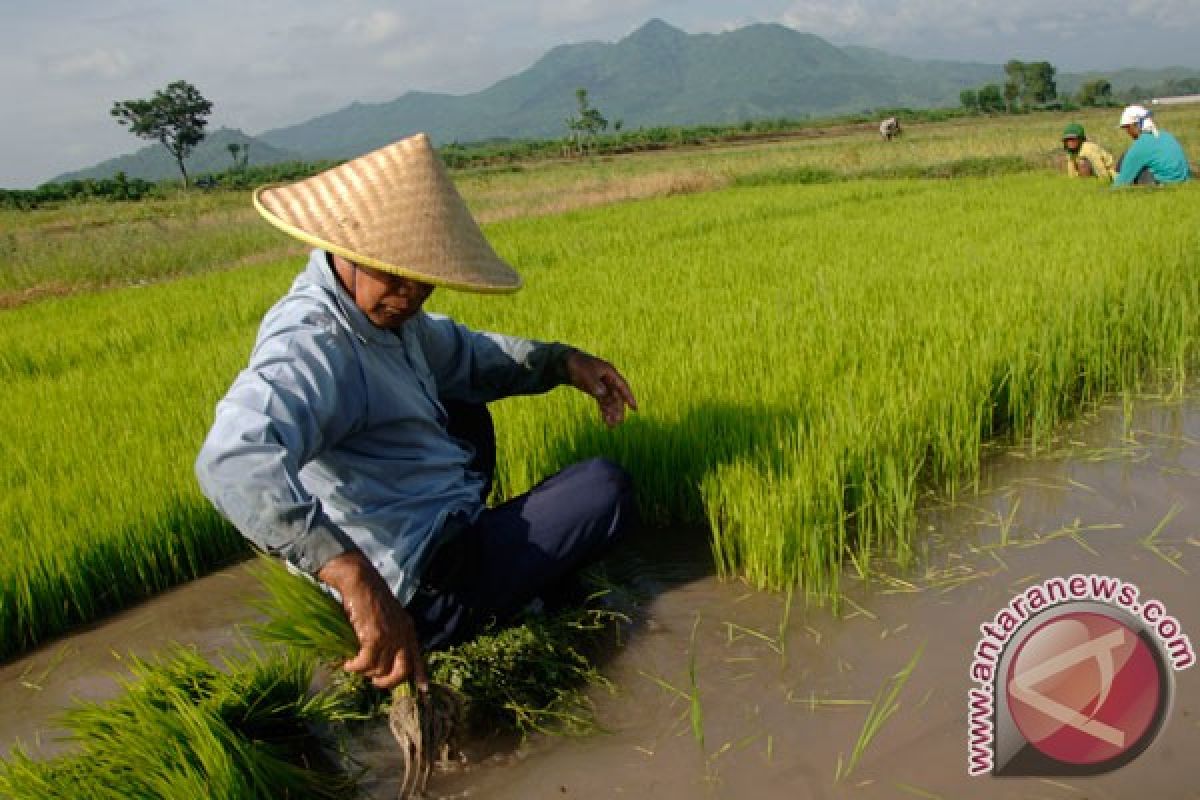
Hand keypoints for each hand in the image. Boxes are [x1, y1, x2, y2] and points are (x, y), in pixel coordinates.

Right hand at [317, 551, 427, 690]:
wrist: (360, 580)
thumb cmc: (369, 596)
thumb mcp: (387, 615)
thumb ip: (391, 633)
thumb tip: (383, 658)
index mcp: (408, 629)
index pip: (418, 656)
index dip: (420, 675)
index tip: (424, 689)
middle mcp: (402, 634)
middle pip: (402, 671)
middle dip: (388, 682)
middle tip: (375, 682)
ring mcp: (390, 636)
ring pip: (380, 669)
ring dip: (365, 672)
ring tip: (354, 665)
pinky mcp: (374, 636)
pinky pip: (365, 663)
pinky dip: (355, 667)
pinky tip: (347, 664)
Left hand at [565, 350, 637, 427]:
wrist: (566, 363)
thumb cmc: (578, 366)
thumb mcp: (587, 374)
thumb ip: (595, 384)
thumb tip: (603, 394)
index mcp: (609, 372)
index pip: (622, 386)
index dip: (628, 397)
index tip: (634, 408)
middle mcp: (608, 380)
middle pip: (617, 396)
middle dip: (618, 409)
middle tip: (619, 421)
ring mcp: (602, 385)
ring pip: (610, 401)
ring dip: (611, 412)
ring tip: (611, 426)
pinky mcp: (595, 390)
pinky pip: (603, 402)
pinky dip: (604, 411)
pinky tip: (606, 420)